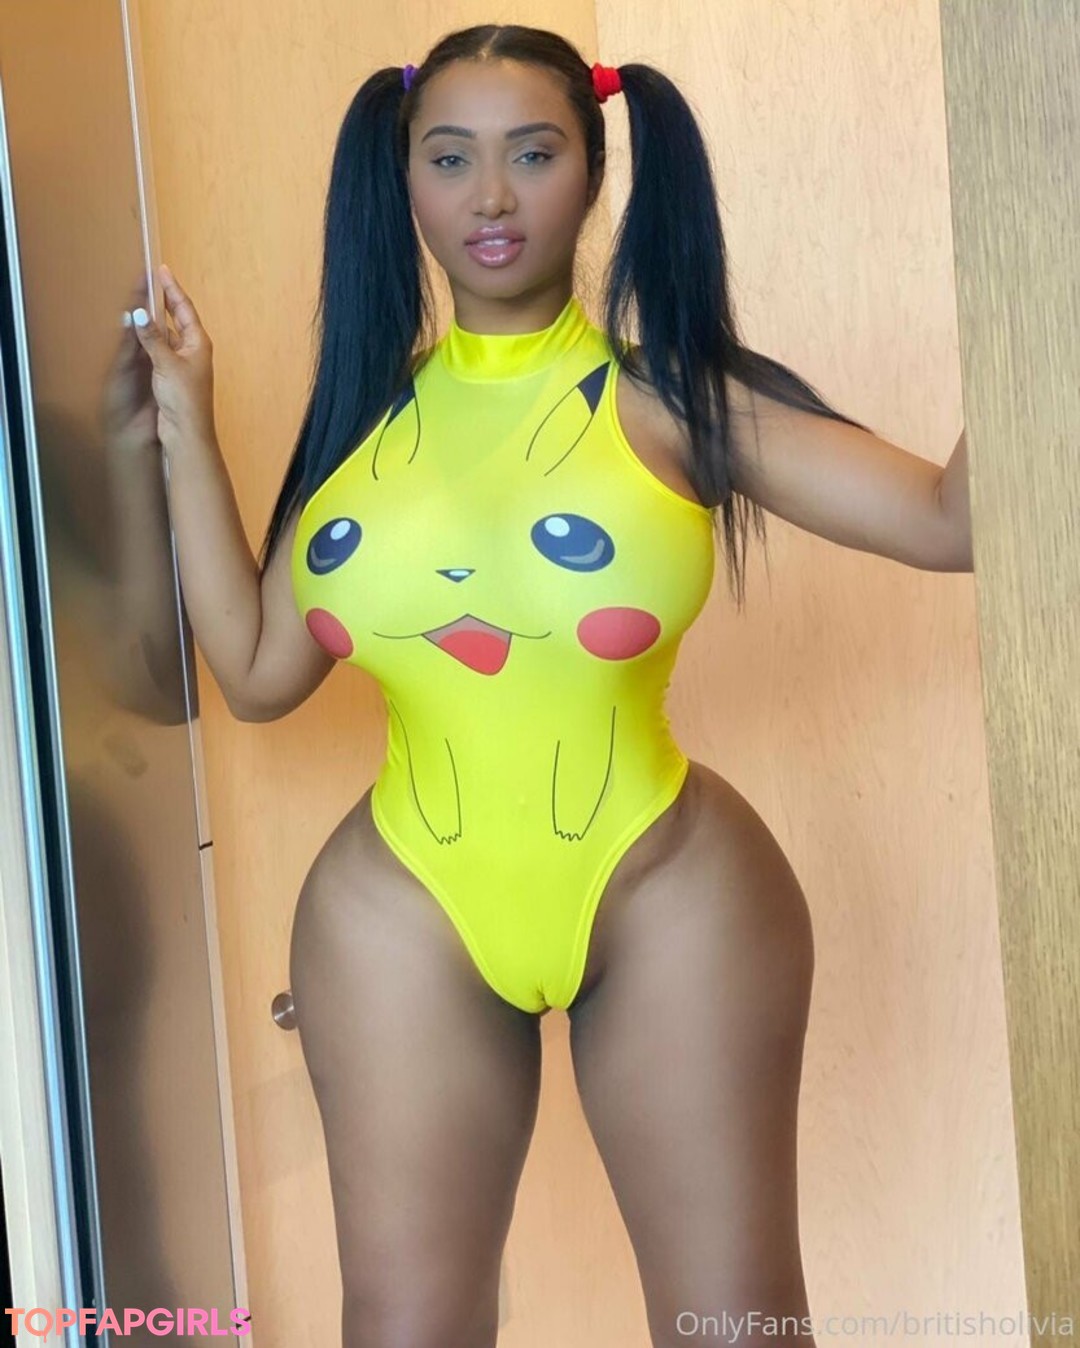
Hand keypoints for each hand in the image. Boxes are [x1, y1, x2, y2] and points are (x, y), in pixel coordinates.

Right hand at [130, 263, 216, 453]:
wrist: (186, 431)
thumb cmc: (184, 399)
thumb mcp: (167, 363)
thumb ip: (152, 338)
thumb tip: (139, 313)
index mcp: (199, 342)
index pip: (184, 308)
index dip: (172, 289)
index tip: (162, 271)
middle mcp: (193, 349)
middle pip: (177, 317)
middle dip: (164, 299)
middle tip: (151, 280)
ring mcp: (183, 362)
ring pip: (167, 332)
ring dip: (156, 318)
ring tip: (142, 299)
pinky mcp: (171, 374)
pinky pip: (160, 347)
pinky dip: (150, 337)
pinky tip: (140, 330)